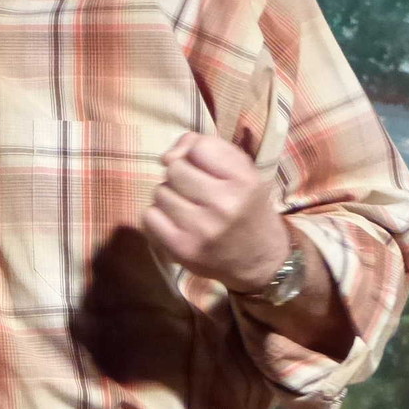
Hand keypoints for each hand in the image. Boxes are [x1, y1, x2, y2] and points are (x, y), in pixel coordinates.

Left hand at [141, 132, 290, 289]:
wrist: (260, 261)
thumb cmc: (246, 208)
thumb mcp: (241, 171)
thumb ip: (206, 147)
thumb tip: (165, 156)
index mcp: (245, 181)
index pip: (200, 147)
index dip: (198, 154)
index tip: (207, 169)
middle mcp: (225, 204)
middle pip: (175, 168)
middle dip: (181, 175)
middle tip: (196, 191)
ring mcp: (202, 228)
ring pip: (160, 191)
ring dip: (170, 196)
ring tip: (189, 208)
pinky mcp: (182, 248)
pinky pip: (149, 216)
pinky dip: (158, 217)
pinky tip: (177, 223)